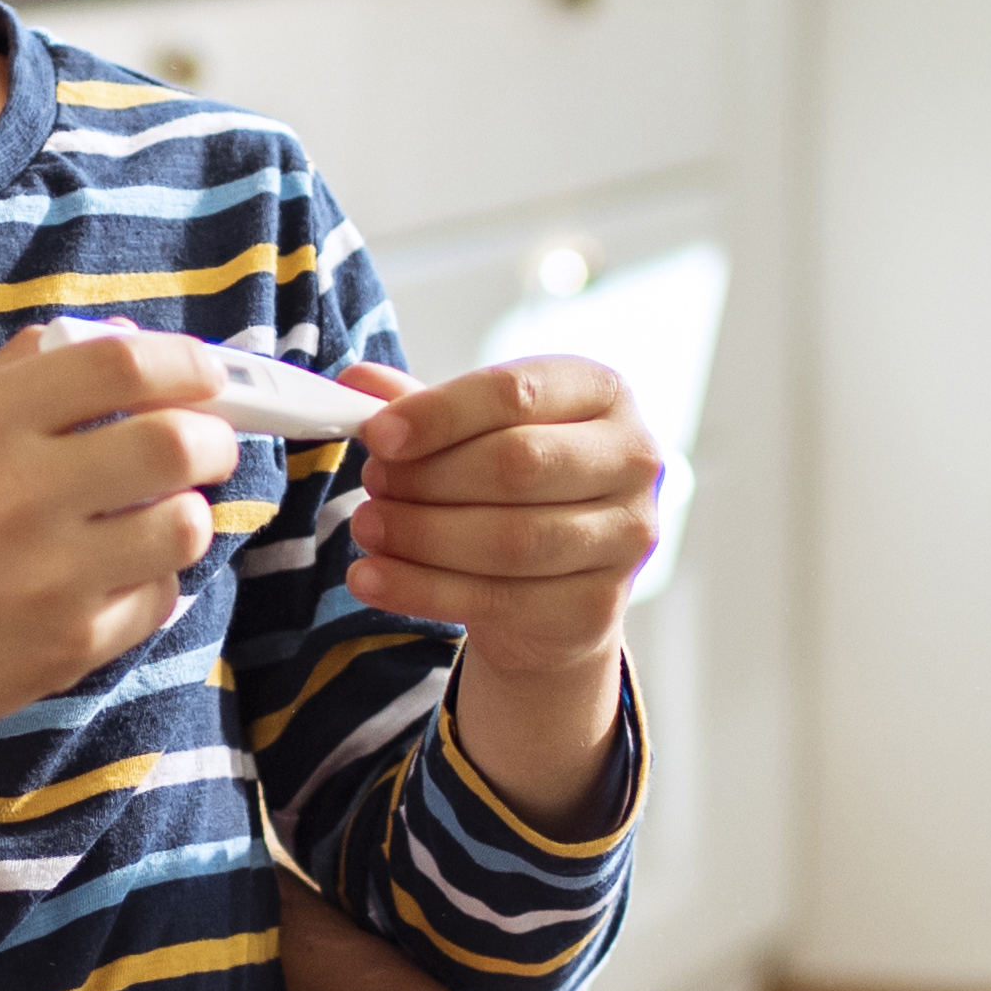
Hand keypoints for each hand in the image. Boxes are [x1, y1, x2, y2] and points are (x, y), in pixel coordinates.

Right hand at [0, 325, 240, 750]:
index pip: (122, 366)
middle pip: (175, 444)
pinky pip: (159, 597)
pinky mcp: (70, 644)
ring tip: (156, 512)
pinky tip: (110, 575)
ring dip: (185, 512)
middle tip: (206, 445)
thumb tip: (131, 339)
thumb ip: (28, 374)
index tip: (206, 376)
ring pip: (184, 525)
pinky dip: (150, 579)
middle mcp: (20, 495)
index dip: (187, 364)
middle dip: (214, 439)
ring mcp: (50, 576)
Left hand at [340, 353, 665, 669]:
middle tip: (372, 484)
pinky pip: (499, 600)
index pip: (516, 392)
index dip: (439, 414)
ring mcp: (626, 537)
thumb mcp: (474, 436)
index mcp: (603, 392)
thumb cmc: (516, 491)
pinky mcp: (599, 605)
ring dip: (420, 535)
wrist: (556, 590)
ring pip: (509, 539)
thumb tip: (356, 384)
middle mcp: (634, 459)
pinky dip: (421, 591)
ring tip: (368, 528)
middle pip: (516, 464)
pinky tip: (373, 579)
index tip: (377, 436)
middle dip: (427, 477)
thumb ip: (422, 408)